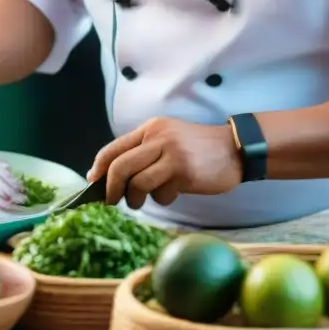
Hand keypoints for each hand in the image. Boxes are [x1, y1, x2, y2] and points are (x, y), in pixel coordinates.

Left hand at [87, 117, 242, 208]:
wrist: (235, 149)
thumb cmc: (198, 149)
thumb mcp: (169, 139)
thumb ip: (144, 151)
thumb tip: (112, 176)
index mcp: (150, 128)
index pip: (113, 148)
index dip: (99, 168)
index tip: (93, 182)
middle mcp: (158, 137)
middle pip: (119, 166)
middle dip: (111, 189)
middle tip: (113, 201)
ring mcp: (171, 154)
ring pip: (137, 182)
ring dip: (135, 198)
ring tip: (144, 200)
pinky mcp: (184, 172)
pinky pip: (160, 193)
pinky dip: (162, 199)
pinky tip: (173, 193)